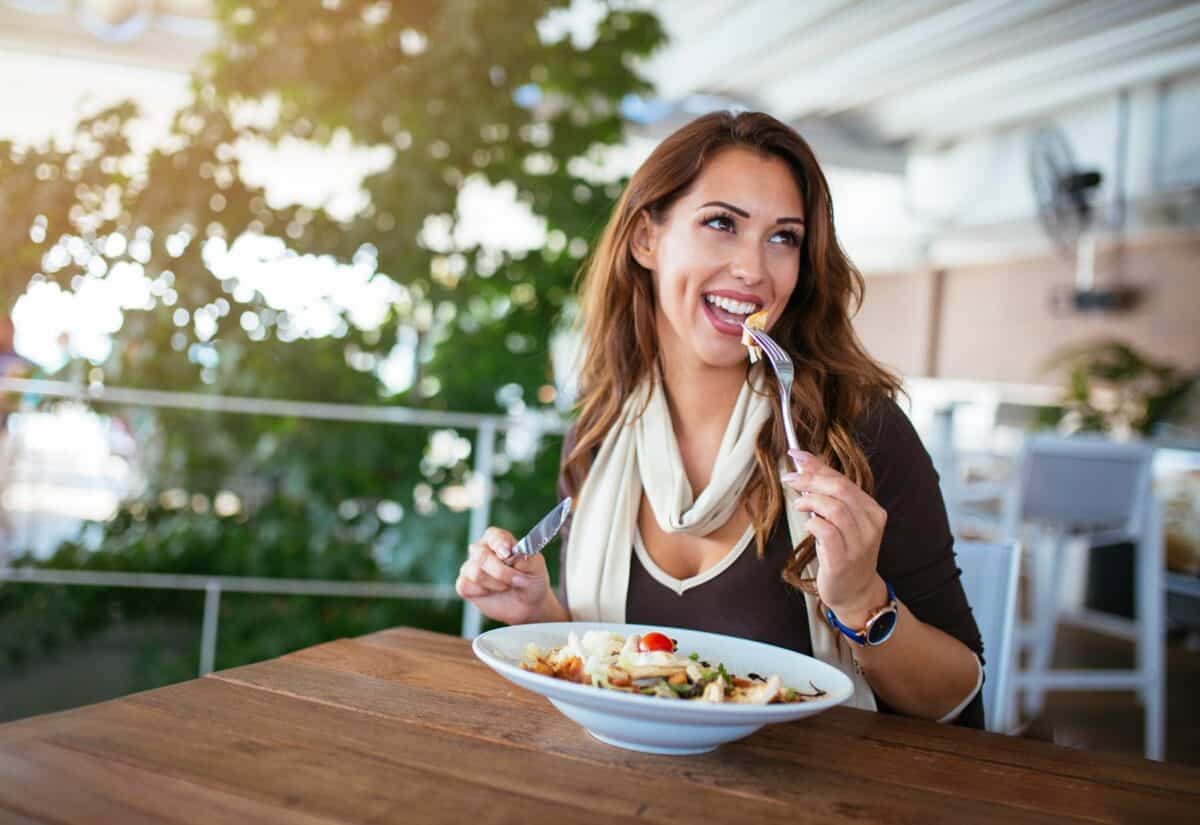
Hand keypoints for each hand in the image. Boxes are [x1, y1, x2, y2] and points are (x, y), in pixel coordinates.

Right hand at [455, 526, 563, 625]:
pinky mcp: (465, 585)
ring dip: (495, 583)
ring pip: (475, 572)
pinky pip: (465, 586)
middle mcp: (481, 550)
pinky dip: (482, 592)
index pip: (493, 536)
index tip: (507, 554)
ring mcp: (471, 567)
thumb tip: (509, 553)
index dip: (499, 544)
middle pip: (482, 555)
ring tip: (507, 586)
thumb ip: (524, 557)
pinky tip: (492, 592)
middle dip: (501, 571)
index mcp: (498, 540)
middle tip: (517, 580)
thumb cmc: (532, 579)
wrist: (529, 604)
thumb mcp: (536, 566)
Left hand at [782, 450, 888, 624]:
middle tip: (791, 479)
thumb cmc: (844, 551)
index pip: (844, 479)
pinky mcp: (843, 560)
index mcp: (872, 511)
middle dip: (811, 479)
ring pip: (834, 507)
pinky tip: (808, 524)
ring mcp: (859, 543)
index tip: (795, 455)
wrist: (855, 592)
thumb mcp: (839, 519)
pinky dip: (812, 522)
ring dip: (810, 500)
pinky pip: (826, 531)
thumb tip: (804, 460)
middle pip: (840, 489)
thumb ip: (826, 491)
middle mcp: (871, 525)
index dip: (817, 465)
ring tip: (799, 504)